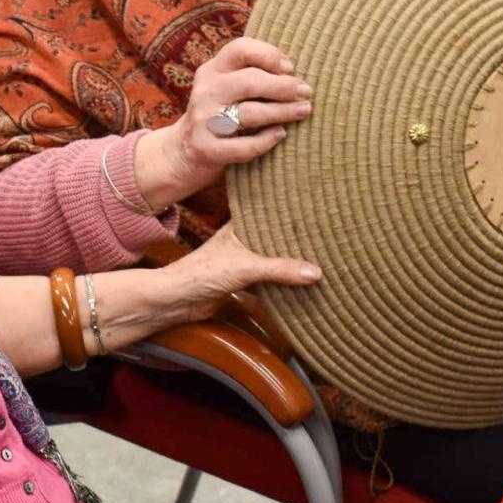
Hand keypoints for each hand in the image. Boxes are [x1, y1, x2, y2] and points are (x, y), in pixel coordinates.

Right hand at [134, 37, 311, 210]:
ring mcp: (203, 121)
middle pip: (250, 82)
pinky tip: (280, 135)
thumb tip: (296, 72)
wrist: (182, 152)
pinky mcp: (206, 149)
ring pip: (250, 113)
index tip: (290, 67)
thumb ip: (250, 75)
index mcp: (211, 70)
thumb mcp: (225, 87)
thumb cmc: (220, 114)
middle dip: (284, 86)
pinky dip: (266, 141)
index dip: (268, 54)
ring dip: (282, 112)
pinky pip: (243, 146)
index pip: (239, 49)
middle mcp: (205, 92)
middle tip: (307, 92)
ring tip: (303, 111)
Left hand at [152, 220, 321, 327]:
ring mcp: (241, 260)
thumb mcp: (246, 267)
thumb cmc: (201, 273)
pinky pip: (268, 278)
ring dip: (289, 260)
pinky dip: (282, 280)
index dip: (286, 206)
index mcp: (239, 225)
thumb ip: (280, 269)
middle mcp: (241, 240)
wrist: (178, 301)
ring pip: (272, 257)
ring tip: (319, 254)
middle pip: (273, 236)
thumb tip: (315, 272)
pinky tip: (300, 281)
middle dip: (294, 236)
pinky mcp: (241, 281)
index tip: (312, 201)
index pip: (267, 210)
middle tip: (324, 231)